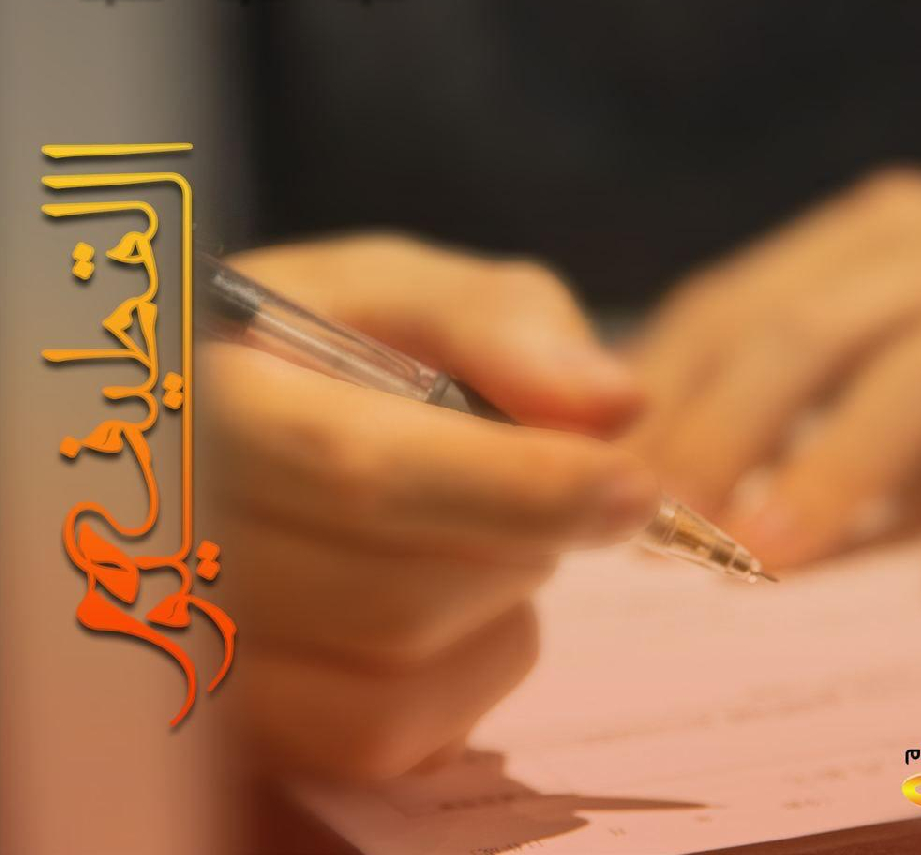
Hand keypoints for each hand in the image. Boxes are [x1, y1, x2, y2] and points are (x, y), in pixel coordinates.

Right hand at [198, 235, 657, 779]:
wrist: (219, 421)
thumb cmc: (309, 347)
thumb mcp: (390, 292)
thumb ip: (494, 324)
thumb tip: (613, 405)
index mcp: (207, 409)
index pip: (364, 474)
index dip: (519, 488)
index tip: (634, 488)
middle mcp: (176, 549)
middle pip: (398, 599)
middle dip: (517, 541)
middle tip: (533, 482)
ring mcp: (199, 657)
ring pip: (397, 680)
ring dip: (494, 603)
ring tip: (476, 529)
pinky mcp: (246, 726)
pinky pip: (388, 738)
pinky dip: (466, 673)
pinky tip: (449, 603)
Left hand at [631, 169, 920, 592]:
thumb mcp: (894, 309)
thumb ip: (796, 370)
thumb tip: (660, 467)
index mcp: (860, 238)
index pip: (728, 307)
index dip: (653, 396)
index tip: (591, 476)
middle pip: (800, 334)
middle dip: (713, 434)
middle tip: (648, 527)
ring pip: (920, 380)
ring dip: (831, 472)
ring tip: (762, 560)